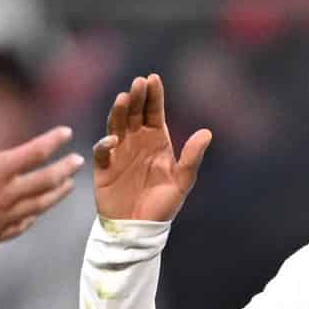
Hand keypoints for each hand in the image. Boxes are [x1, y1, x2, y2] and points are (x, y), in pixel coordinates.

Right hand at [0, 82, 81, 253]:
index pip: (35, 152)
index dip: (53, 140)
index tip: (66, 133)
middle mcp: (6, 194)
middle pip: (46, 180)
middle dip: (64, 168)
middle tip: (78, 161)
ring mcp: (3, 218)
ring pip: (40, 205)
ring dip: (57, 193)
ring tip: (68, 186)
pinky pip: (22, 226)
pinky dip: (33, 217)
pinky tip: (35, 215)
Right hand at [92, 73, 210, 223]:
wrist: (139, 230)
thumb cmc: (162, 206)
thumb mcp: (182, 182)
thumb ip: (192, 158)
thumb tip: (206, 132)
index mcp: (156, 141)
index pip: (153, 112)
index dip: (153, 96)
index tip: (153, 79)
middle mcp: (136, 142)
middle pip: (134, 114)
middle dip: (135, 98)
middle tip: (138, 83)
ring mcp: (118, 153)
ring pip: (116, 126)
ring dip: (119, 112)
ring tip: (123, 99)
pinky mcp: (104, 168)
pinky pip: (102, 151)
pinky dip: (105, 144)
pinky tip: (114, 140)